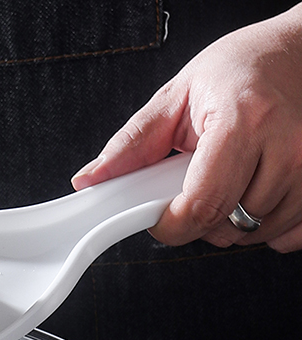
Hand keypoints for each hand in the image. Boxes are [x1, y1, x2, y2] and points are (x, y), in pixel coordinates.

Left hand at [71, 6, 301, 251]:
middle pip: (227, 227)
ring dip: (233, 222)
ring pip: (255, 235)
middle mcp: (288, 145)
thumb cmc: (244, 69)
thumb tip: (90, 180)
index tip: (159, 218)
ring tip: (232, 178)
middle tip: (198, 183)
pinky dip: (268, 226)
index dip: (170, 225)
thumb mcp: (178, 95)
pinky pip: (287, 237)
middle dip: (199, 220)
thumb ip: (132, 144)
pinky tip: (261, 191)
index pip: (200, 205)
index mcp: (243, 120)